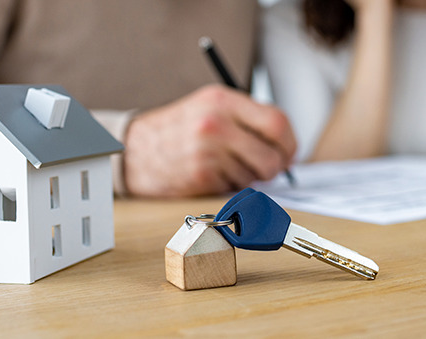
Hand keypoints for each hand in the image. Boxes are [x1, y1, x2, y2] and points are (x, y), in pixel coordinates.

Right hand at [123, 85, 296, 197]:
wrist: (135, 149)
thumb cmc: (179, 129)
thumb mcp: (210, 107)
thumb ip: (247, 118)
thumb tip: (286, 145)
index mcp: (222, 99)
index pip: (277, 122)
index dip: (290, 142)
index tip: (288, 152)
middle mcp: (215, 124)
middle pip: (272, 155)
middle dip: (277, 168)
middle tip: (270, 170)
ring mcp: (207, 152)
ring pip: (255, 176)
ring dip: (249, 177)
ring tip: (226, 166)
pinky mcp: (201, 177)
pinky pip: (235, 188)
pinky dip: (230, 186)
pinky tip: (212, 175)